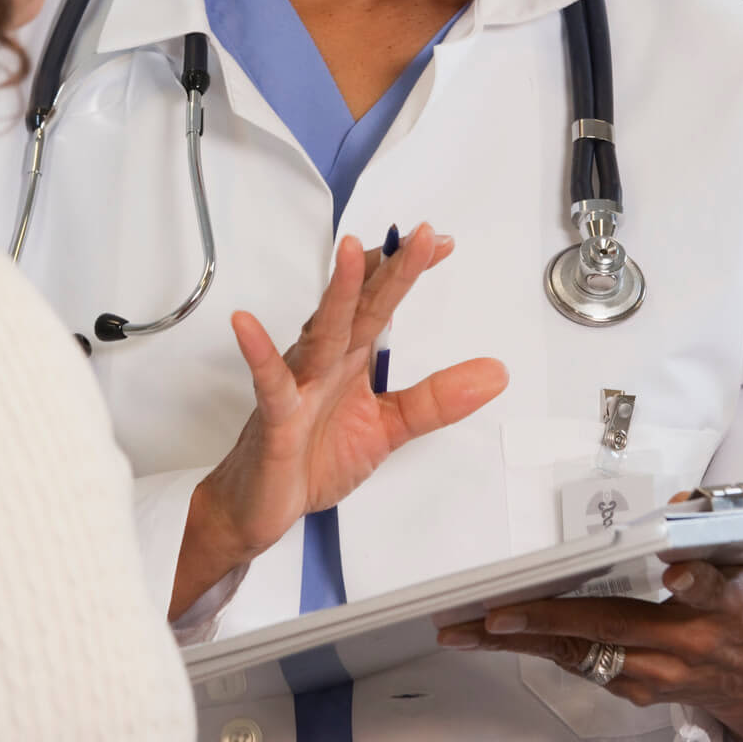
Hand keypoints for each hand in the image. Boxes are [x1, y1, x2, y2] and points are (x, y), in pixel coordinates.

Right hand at [170, 226, 508, 617]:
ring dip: (337, 292)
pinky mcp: (276, 416)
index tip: (441, 242)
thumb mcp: (389, 427)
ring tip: (350, 252)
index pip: (382, 302)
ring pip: (322, 331)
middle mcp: (325, 360)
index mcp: (351, 357)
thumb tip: (494, 373)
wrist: (261, 503)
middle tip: (421, 237)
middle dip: (389, 269)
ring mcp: (298, 383)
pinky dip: (259, 354)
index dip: (408, 270)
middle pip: (361, 306)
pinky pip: (270, 382)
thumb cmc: (314, 456)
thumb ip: (437, 399)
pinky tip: (248, 326)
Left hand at [436, 553, 742, 741]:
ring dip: (525, 641)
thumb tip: (682, 498)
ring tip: (472, 629)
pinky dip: (540, 649)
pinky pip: (582, 665)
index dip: (694, 582)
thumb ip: (720, 525)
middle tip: (498, 614)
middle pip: (616, 628)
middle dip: (550, 620)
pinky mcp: (638, 689)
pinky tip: (498, 637)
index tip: (674, 572)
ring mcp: (659, 673)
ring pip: (584, 654)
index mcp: (727, 607)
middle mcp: (688, 646)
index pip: (710, 591)